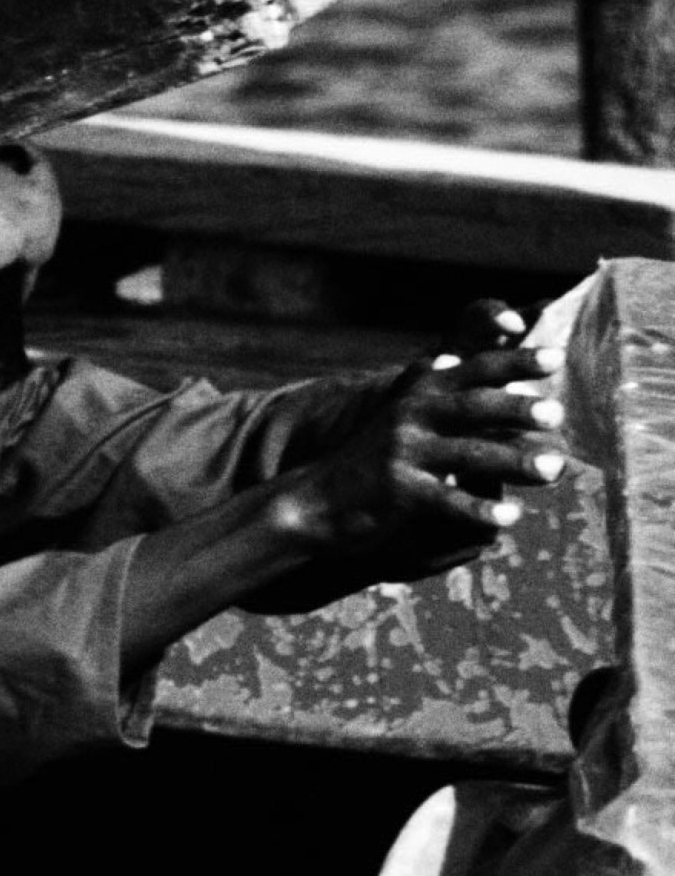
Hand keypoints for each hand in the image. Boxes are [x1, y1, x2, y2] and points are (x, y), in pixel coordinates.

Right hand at [276, 301, 566, 589]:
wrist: (314, 502)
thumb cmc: (366, 462)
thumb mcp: (393, 418)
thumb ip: (423, 391)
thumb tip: (448, 358)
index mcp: (417, 394)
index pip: (473, 370)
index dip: (515, 361)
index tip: (556, 358)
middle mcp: (411, 416)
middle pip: (475, 406)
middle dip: (519, 407)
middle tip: (559, 413)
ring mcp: (404, 453)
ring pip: (471, 453)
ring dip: (516, 459)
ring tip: (555, 468)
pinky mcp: (399, 492)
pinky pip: (449, 500)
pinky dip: (480, 509)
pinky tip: (510, 517)